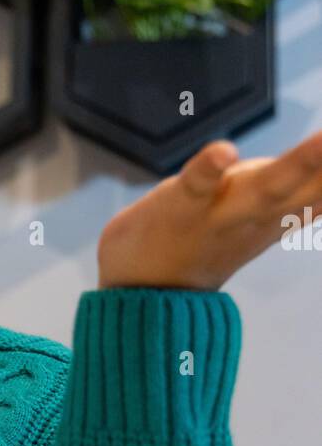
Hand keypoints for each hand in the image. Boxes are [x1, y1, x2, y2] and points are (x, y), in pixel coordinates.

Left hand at [97, 134, 321, 290]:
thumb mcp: (262, 216)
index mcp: (277, 216)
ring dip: (298, 165)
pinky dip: (208, 169)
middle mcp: (256, 216)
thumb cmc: (204, 243)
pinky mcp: (178, 209)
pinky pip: (195, 187)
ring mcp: (217, 215)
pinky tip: (223, 151)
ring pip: (264, 188)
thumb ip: (295, 193)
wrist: (141, 295)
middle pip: (307, 188)